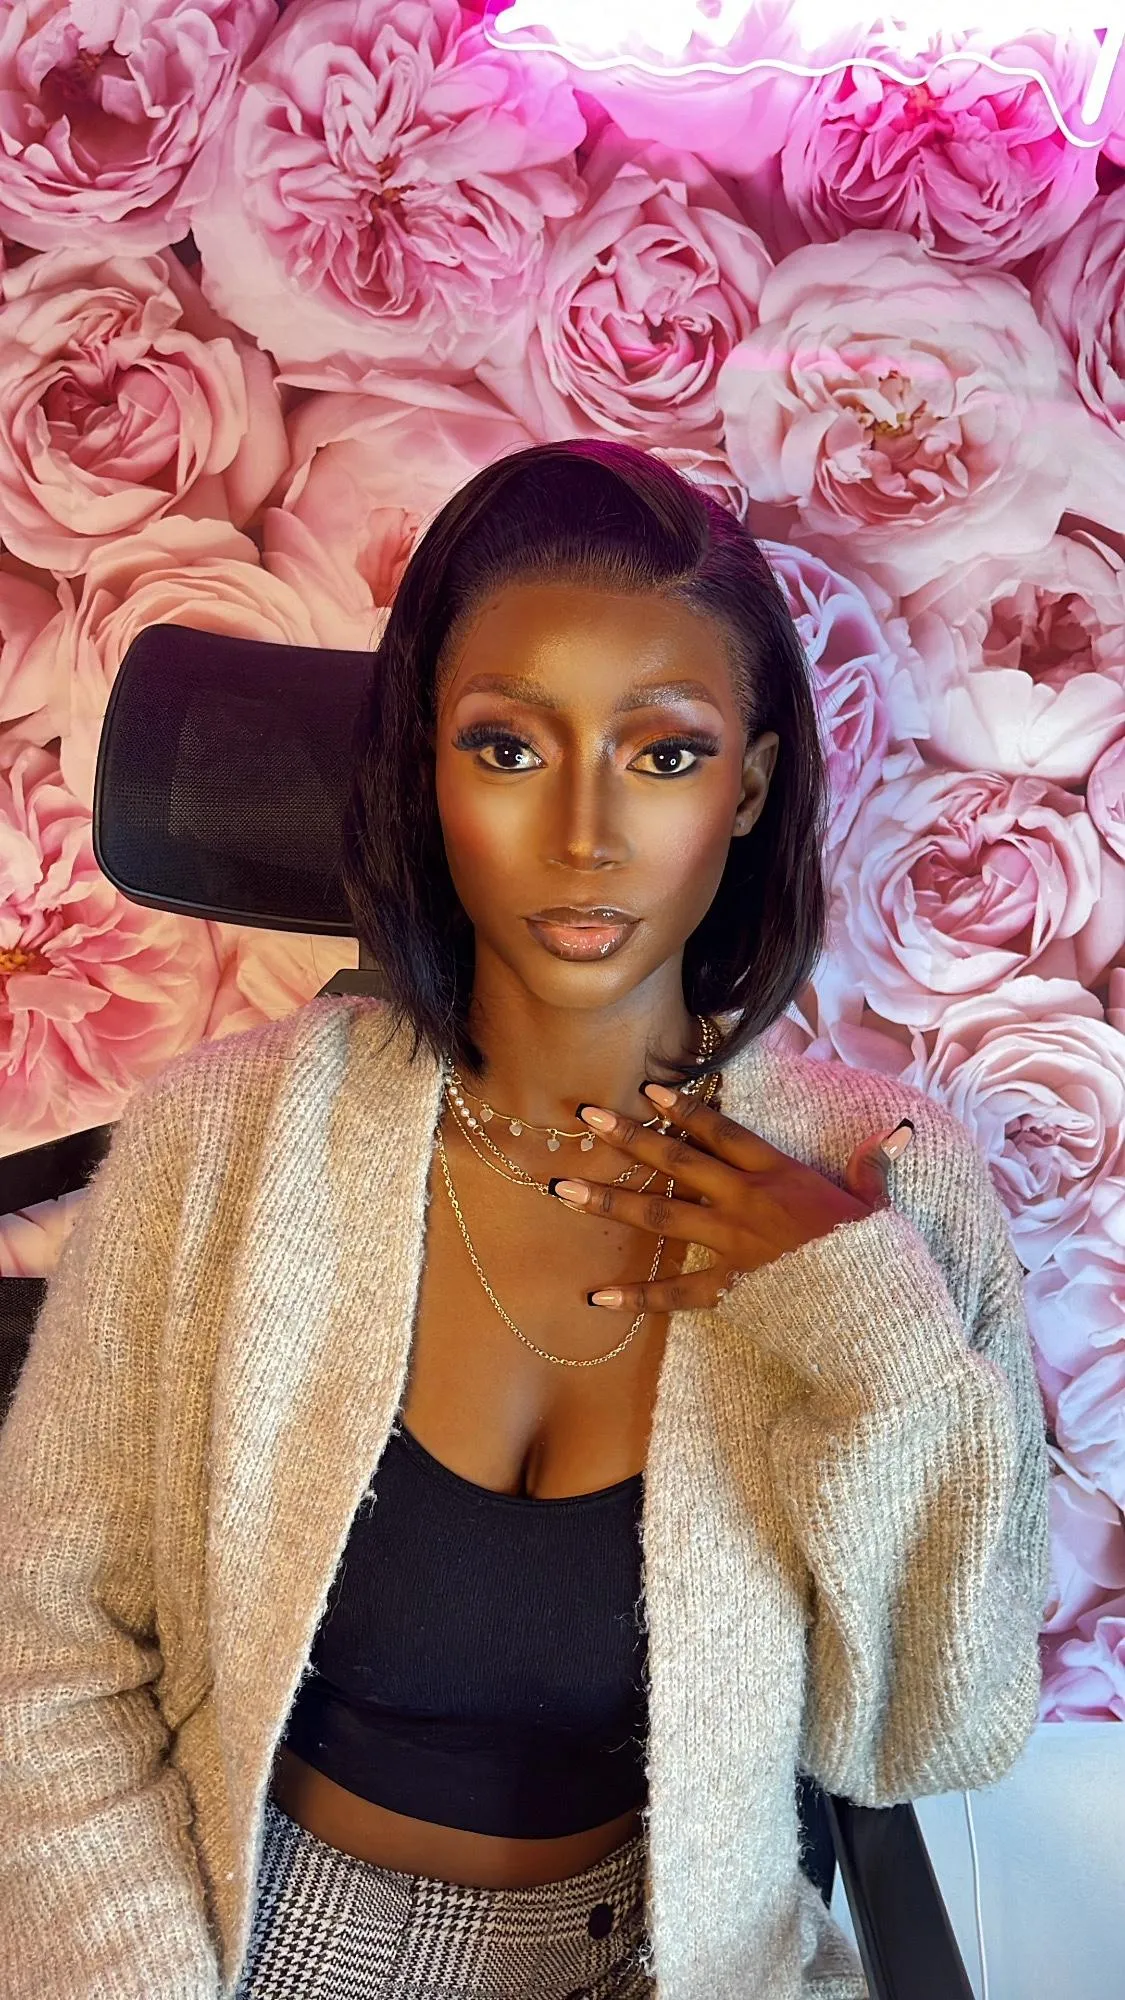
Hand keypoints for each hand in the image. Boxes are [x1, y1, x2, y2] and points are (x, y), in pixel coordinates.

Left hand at [549, 1086, 914, 1314]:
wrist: (878, 1311)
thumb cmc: (880, 1257)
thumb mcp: (878, 1207)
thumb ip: (873, 1170)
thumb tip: (892, 1137)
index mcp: (781, 1175)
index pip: (724, 1132)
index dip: (685, 1108)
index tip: (648, 1089)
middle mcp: (748, 1201)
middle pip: (678, 1161)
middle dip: (629, 1137)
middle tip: (586, 1118)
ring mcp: (734, 1244)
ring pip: (662, 1214)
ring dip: (610, 1201)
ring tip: (564, 1190)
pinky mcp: (732, 1288)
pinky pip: (676, 1292)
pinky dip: (637, 1296)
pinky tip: (597, 1296)